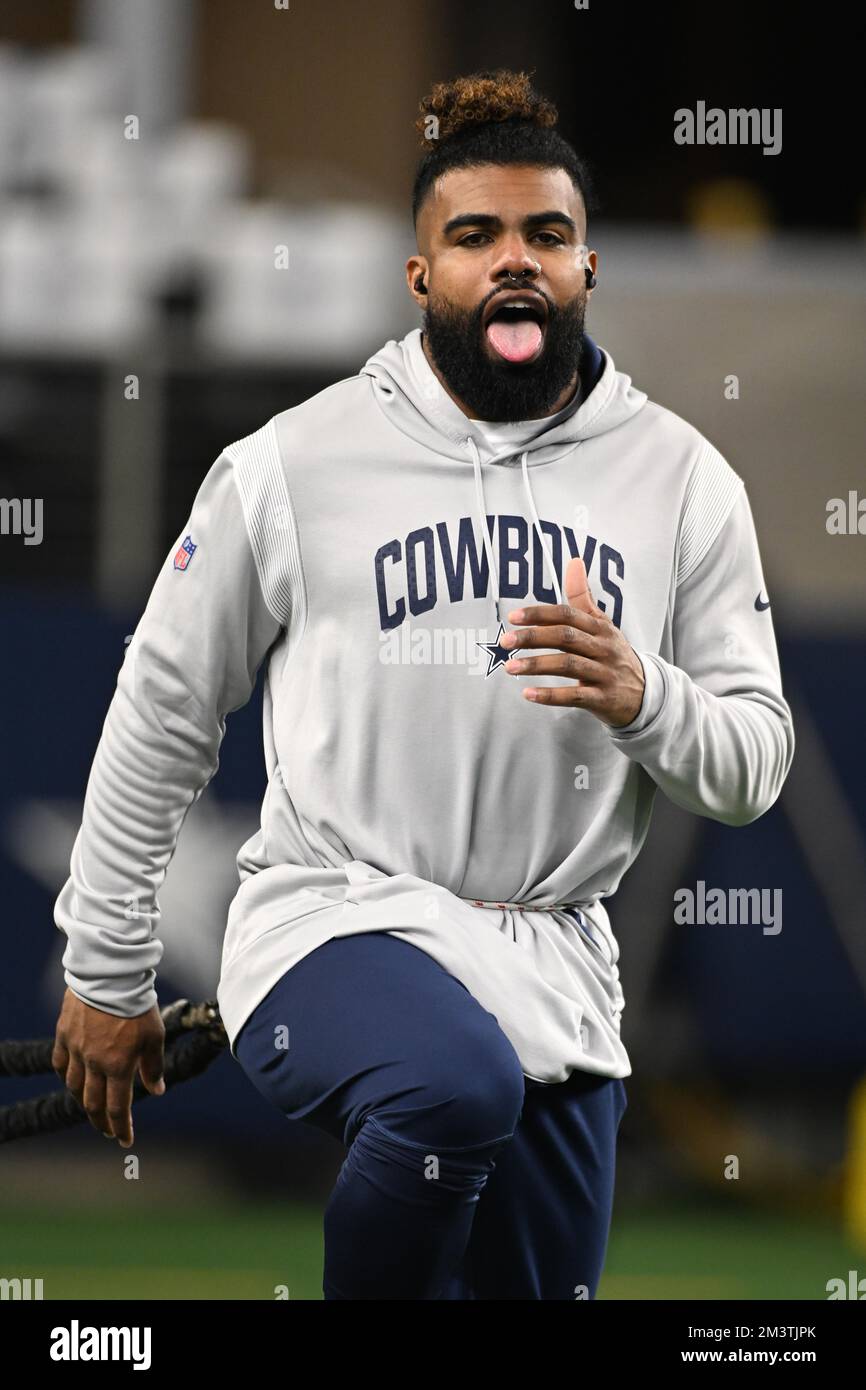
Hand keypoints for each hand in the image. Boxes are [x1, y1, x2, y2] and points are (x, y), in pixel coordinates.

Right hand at [52, 988, 165, 1147]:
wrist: (111, 974)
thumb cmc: (138, 1004)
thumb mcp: (155, 1035)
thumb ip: (154, 1066)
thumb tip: (157, 1091)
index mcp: (118, 1066)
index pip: (118, 1108)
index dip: (122, 1128)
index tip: (125, 1141)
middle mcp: (93, 1063)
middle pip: (93, 1104)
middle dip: (102, 1122)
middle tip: (108, 1131)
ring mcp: (75, 1049)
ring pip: (73, 1086)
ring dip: (83, 1101)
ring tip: (92, 1106)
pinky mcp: (64, 1033)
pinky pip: (59, 1062)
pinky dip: (65, 1075)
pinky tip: (71, 1079)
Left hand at [501, 556, 645, 727]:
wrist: (645, 692)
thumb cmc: (613, 653)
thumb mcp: (602, 624)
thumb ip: (583, 596)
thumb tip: (574, 561)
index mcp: (600, 627)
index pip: (567, 615)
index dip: (540, 614)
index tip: (513, 616)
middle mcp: (603, 648)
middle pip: (566, 637)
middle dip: (533, 637)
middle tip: (505, 641)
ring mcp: (604, 673)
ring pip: (568, 666)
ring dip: (537, 665)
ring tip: (510, 667)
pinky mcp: (603, 698)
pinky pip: (575, 696)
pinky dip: (551, 695)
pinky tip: (528, 694)